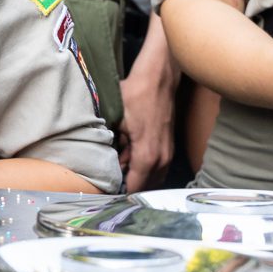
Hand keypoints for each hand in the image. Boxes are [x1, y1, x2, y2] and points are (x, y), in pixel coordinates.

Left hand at [117, 54, 175, 192]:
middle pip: (144, 187)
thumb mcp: (115, 120)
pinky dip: (145, 169)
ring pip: (152, 178)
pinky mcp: (170, 147)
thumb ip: (111, 145)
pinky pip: (157, 168)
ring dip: (137, 177)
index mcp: (147, 155)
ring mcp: (168, 154)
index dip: (119, 193)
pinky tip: (130, 158)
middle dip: (128, 186)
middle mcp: (161, 159)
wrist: (159, 78)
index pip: (134, 188)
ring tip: (120, 168)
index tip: (106, 193)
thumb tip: (102, 161)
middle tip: (110, 181)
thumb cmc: (136, 95)